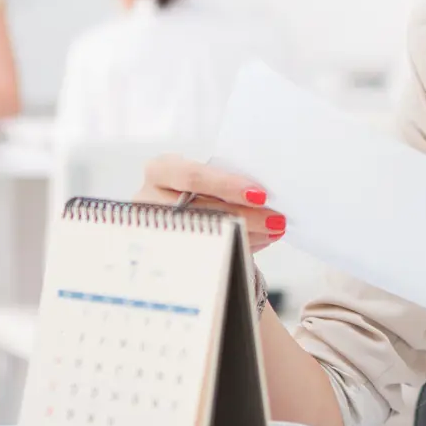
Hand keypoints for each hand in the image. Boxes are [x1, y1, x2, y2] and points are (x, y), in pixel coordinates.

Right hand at [137, 155, 286, 252]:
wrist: (181, 217)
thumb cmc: (197, 192)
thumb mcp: (205, 181)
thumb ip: (228, 183)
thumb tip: (264, 196)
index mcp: (162, 170)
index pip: (193, 176)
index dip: (227, 185)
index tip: (260, 195)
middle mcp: (150, 199)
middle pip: (201, 210)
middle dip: (244, 216)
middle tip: (276, 220)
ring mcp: (155, 230)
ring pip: (204, 235)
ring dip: (246, 234)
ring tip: (272, 231)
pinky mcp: (164, 255)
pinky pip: (204, 254)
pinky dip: (237, 247)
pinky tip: (257, 242)